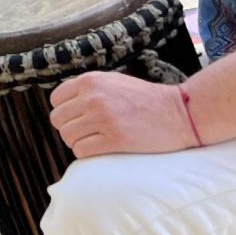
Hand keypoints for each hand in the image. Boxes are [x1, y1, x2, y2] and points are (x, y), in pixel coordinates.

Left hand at [49, 71, 195, 156]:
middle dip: (69, 128)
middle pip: (58, 120)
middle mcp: (93, 98)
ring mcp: (103, 118)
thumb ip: (87, 89)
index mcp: (90, 81)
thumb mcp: (112, 82)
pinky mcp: (115, 139)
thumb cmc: (145, 99)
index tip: (78, 119)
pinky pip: (82, 151)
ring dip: (77, 142)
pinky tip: (100, 150)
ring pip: (68, 136)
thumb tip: (62, 103)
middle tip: (86, 133)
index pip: (56, 100)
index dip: (65, 112)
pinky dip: (86, 153)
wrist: (179, 113)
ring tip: (94, 141)